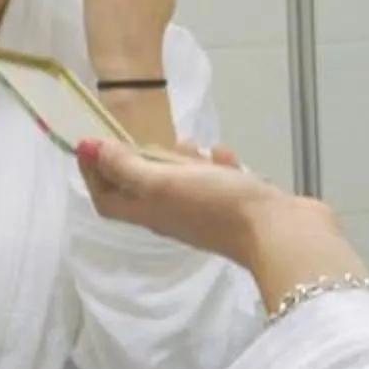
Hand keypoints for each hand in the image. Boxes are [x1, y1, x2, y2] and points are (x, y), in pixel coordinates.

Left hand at [77, 138, 289, 266]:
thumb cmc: (217, 205)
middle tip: (143, 135)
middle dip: (140, 161)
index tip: (91, 142)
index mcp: (150, 213)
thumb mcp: (164, 182)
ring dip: (181, 161)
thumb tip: (88, 148)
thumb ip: (126, 166)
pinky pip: (218, 183)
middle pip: (143, 189)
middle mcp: (173, 216)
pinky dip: (217, 166)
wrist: (280, 232)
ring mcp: (206, 213)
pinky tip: (224, 154)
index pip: (107, 197)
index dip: (94, 172)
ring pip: (182, 184)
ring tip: (190, 142)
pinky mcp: (236, 207)